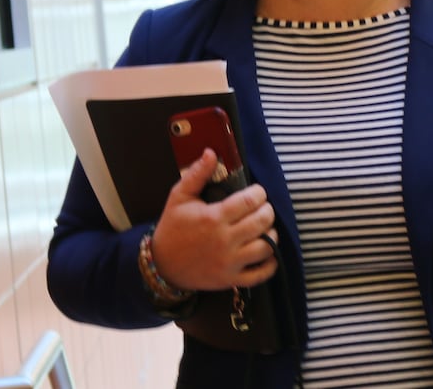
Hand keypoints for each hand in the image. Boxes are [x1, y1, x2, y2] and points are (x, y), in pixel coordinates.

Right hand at [150, 148, 279, 292]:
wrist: (161, 264)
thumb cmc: (173, 228)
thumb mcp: (179, 197)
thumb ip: (197, 174)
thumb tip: (211, 152)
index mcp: (214, 218)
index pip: (250, 201)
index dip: (259, 193)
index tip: (256, 193)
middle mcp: (224, 241)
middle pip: (262, 222)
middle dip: (267, 211)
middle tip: (262, 208)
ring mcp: (229, 262)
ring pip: (266, 247)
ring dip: (271, 234)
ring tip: (264, 228)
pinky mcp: (230, 280)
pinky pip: (260, 275)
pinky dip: (270, 264)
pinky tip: (268, 253)